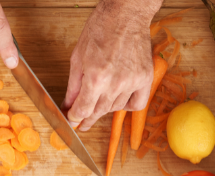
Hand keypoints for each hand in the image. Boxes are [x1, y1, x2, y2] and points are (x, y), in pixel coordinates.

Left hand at [62, 0, 161, 130]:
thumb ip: (73, 87)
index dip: (75, 118)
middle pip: (99, 112)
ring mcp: (132, 82)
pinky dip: (128, 105)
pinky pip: (137, 104)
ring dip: (105, 108)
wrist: (125, 14)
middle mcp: (115, 83)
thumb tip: (68, 106)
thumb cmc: (101, 29)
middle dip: (88, 118)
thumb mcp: (78, 58)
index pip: (83, 110)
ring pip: (116, 108)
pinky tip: (119, 99)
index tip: (72, 120)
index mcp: (96, 77)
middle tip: (83, 122)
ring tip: (100, 99)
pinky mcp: (145, 78)